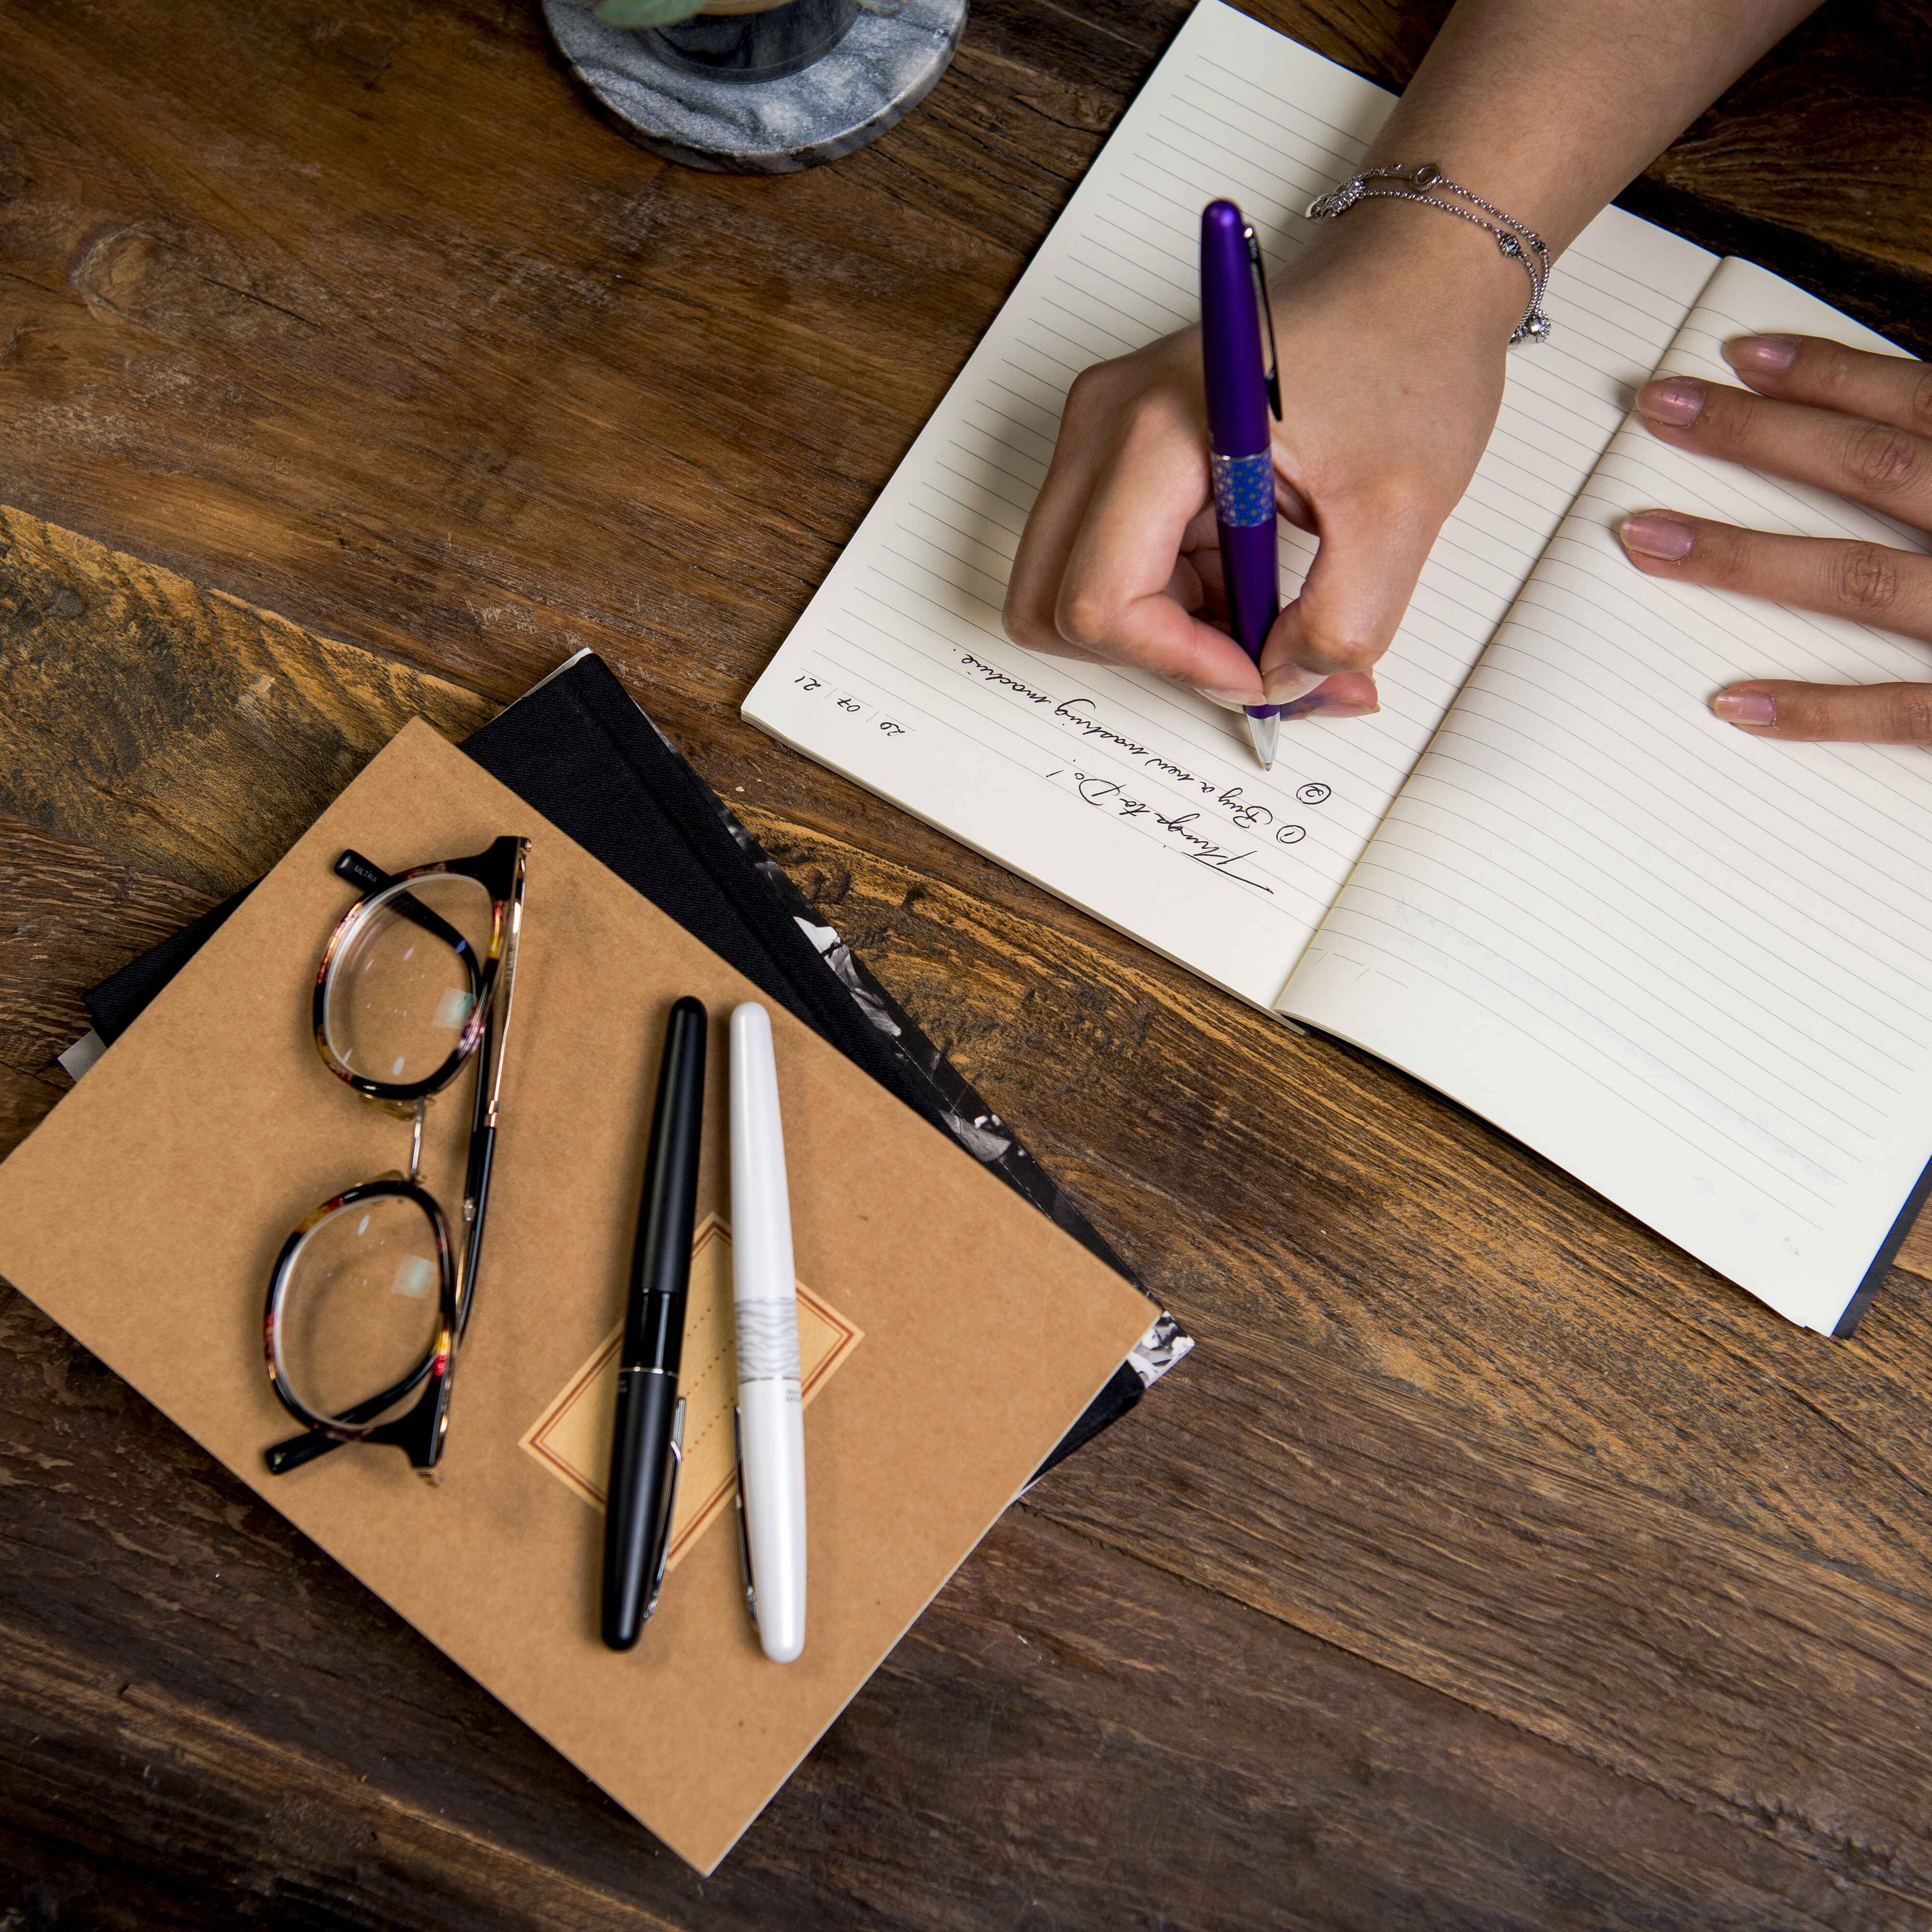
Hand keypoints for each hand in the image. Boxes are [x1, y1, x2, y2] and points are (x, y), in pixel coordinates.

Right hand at [1002, 206, 1520, 720]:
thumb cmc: (1408, 357)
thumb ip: (1343, 625)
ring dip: (1164, 632)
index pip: (1099, 601)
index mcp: (1154, 429)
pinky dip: (1173, 603)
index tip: (1261, 671)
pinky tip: (1250, 581)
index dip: (1179, 663)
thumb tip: (1283, 686)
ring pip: (1072, 593)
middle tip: (1250, 652)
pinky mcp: (1119, 453)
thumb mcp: (1401, 512)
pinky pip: (1108, 563)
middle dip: (1152, 655)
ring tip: (1264, 611)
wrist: (1415, 281)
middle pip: (1051, 606)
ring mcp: (1100, 438)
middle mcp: (1102, 428)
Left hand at [1617, 334, 1931, 739]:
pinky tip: (1734, 702)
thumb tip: (1910, 408)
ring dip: (1747, 558)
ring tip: (1646, 540)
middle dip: (1760, 436)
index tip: (1741, 355)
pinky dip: (1821, 708)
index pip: (1925, 402)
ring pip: (1865, 581)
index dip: (1831, 375)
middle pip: (1878, 469)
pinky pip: (1909, 712)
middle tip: (1659, 409)